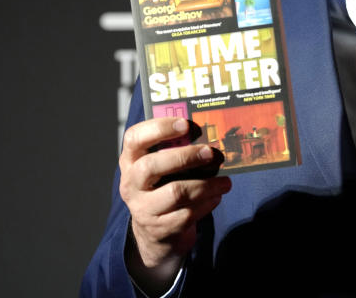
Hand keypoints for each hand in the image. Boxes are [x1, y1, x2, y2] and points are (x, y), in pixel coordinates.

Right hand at [119, 117, 231, 291]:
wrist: (156, 231)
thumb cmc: (164, 187)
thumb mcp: (163, 168)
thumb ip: (176, 150)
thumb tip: (209, 137)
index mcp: (131, 161)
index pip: (134, 138)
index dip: (159, 128)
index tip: (186, 124)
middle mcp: (131, 184)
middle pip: (151, 166)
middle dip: (186, 157)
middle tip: (211, 153)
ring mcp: (143, 209)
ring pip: (176, 192)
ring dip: (207, 185)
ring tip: (225, 182)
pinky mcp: (159, 228)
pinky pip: (187, 214)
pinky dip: (207, 204)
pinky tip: (216, 197)